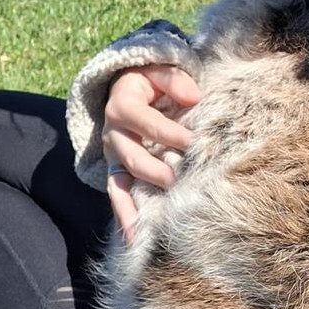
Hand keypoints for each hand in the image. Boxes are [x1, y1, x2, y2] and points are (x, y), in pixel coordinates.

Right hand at [102, 65, 200, 244]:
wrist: (127, 87)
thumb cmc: (151, 80)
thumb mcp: (160, 70)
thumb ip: (175, 80)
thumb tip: (193, 97)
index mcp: (122, 105)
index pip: (147, 123)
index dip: (170, 133)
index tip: (195, 143)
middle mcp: (113, 133)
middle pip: (132, 156)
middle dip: (156, 171)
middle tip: (179, 181)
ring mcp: (114, 155)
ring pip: (120, 181)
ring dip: (136, 202)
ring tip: (151, 224)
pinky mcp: (117, 170)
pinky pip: (117, 194)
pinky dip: (124, 216)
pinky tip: (133, 238)